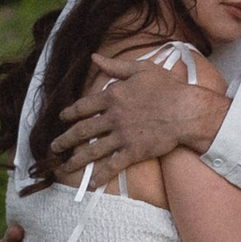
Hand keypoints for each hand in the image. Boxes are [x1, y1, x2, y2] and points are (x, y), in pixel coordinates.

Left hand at [49, 61, 227, 180]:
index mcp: (112, 95)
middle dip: (65, 140)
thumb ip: (115, 65)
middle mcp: (112, 117)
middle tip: (54, 147)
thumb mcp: (140, 69)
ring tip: (64, 168)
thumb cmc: (167, 87)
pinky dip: (100, 176)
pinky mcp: (133, 151)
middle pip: (82, 131)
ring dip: (76, 161)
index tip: (61, 119)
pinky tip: (91, 184)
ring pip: (92, 150)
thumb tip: (95, 57)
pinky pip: (112, 166)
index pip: (83, 106)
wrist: (186, 110)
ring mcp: (122, 136)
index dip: (70, 113)